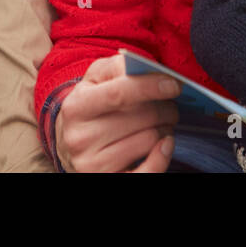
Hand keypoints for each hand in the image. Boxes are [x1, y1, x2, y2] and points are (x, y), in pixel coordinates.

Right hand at [54, 52, 181, 172]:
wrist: (70, 141)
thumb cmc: (92, 104)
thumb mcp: (96, 79)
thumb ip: (119, 66)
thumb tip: (149, 70)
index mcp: (77, 107)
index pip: (119, 94)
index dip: (150, 87)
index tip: (174, 85)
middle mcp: (80, 138)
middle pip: (141, 118)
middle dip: (166, 109)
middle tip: (170, 105)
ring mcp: (92, 164)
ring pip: (149, 140)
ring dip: (164, 129)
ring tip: (160, 124)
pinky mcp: (107, 180)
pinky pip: (149, 171)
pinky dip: (163, 156)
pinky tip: (165, 144)